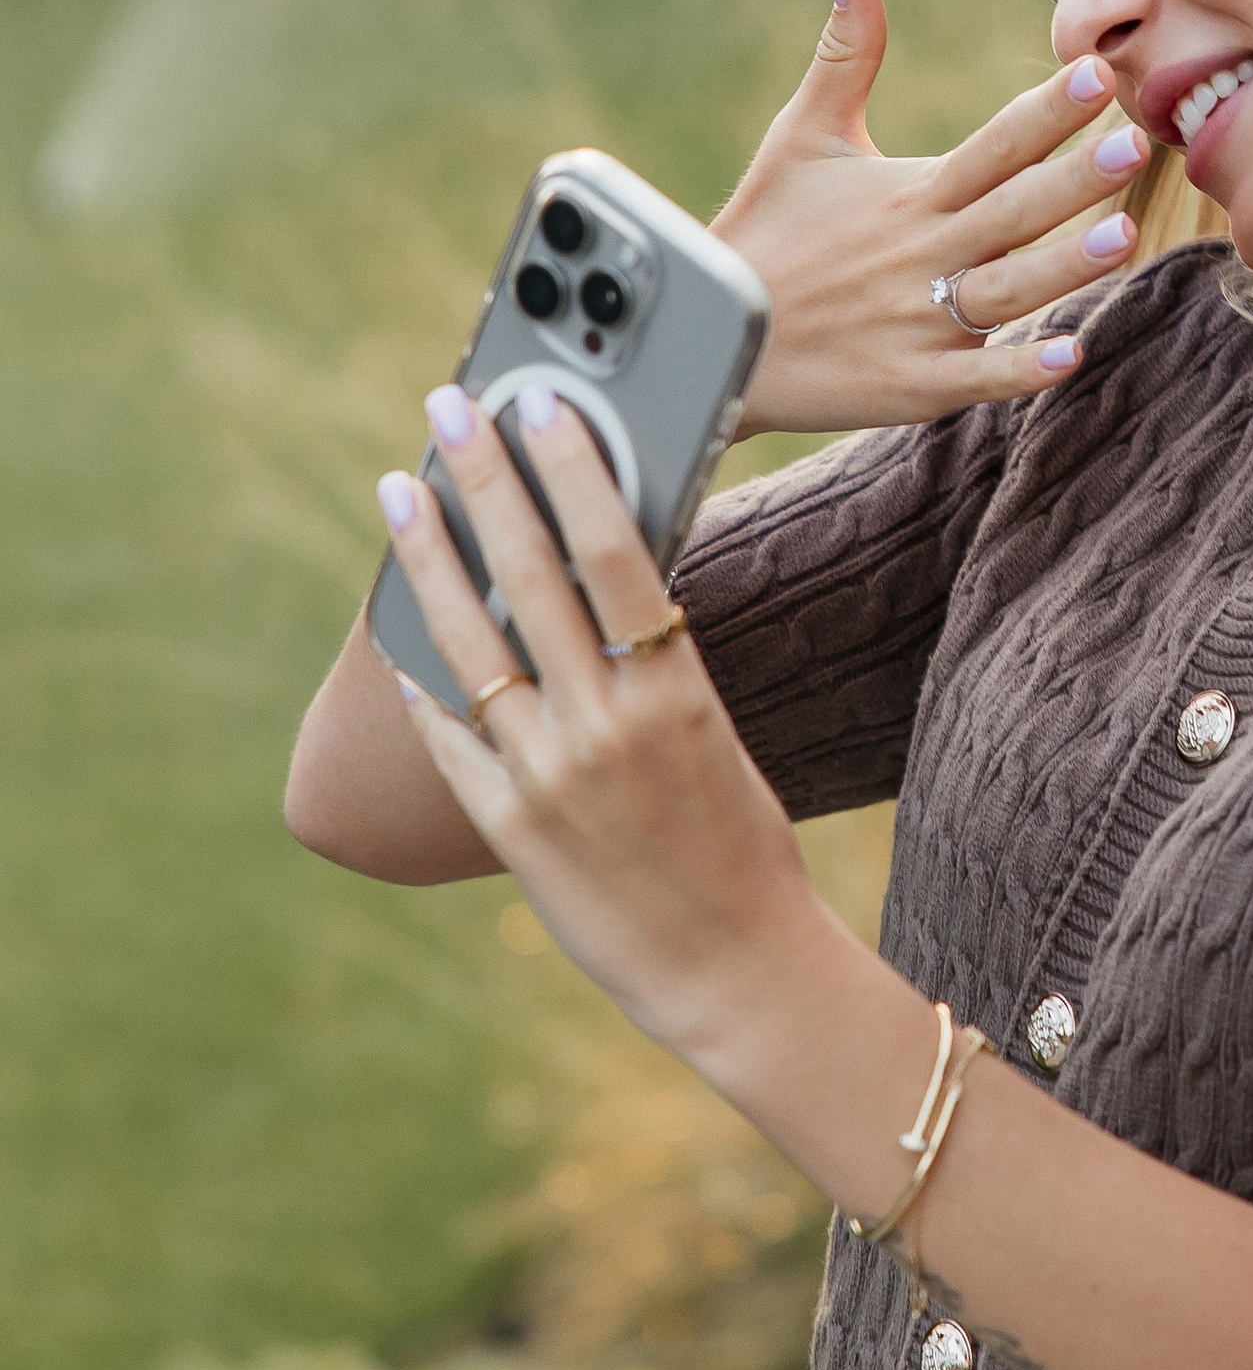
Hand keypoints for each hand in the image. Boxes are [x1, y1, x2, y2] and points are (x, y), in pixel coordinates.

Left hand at [375, 378, 841, 1058]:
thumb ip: (655, 658)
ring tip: (400, 490)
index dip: (573, 468)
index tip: (541, 402)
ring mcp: (550, 778)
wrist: (735, 966)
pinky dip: (422, 674)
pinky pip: (451, 735)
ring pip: (471, 641)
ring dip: (430, 555)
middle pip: (532, 573)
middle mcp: (607, 725)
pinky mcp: (510, 829)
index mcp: (675, 690)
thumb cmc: (738, 838)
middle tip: (452, 409)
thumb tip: (600, 568)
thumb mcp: (713, 728)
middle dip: (484, 479)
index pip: (615, 551)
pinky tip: (397, 623)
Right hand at [714, 0, 1149, 436]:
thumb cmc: (769, 227)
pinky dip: (1019, 369)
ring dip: (1062, 267)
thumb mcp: (804, 133)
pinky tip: (1071, 355)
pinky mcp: (912, 383)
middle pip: (1012, 210)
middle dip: (1074, 178)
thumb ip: (847, 50)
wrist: (715, 339)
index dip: (1045, 110)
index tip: (1097, 74)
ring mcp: (918, 321)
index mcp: (910, 192)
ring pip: (1006, 290)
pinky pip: (975, 377)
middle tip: (1133, 143)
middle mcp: (922, 252)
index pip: (994, 143)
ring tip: (1121, 239)